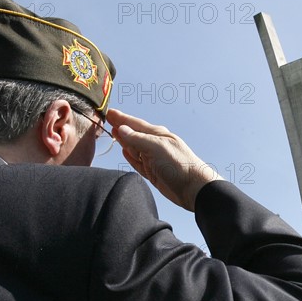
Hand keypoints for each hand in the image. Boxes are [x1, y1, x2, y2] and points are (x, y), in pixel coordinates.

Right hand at [106, 109, 222, 211]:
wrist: (193, 188)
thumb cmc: (179, 165)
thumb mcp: (157, 147)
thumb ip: (138, 139)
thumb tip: (121, 129)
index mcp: (157, 135)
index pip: (135, 124)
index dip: (121, 118)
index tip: (109, 112)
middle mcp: (155, 145)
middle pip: (133, 134)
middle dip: (120, 126)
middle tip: (107, 119)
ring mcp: (153, 159)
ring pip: (133, 147)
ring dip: (123, 140)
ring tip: (113, 132)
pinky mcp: (153, 173)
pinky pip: (137, 162)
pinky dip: (130, 156)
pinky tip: (124, 152)